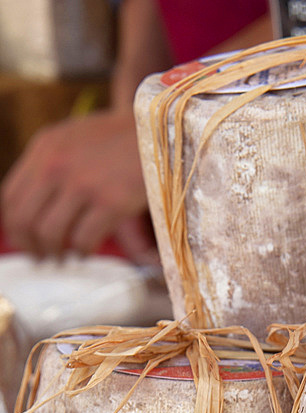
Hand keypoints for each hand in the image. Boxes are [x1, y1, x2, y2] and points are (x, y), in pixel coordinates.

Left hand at [1, 109, 155, 262]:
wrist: (158, 130)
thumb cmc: (118, 139)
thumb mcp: (72, 139)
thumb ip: (50, 165)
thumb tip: (36, 206)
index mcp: (44, 149)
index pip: (10, 197)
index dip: (15, 227)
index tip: (26, 240)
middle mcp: (56, 166)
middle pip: (25, 220)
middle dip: (32, 246)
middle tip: (43, 257)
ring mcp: (82, 184)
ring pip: (51, 234)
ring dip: (56, 253)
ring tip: (66, 257)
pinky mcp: (110, 202)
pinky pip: (83, 240)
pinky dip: (82, 252)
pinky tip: (86, 251)